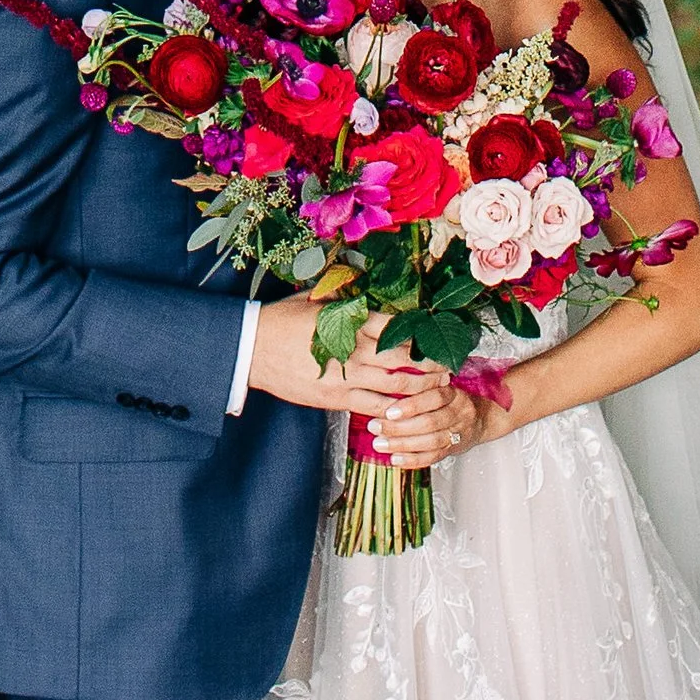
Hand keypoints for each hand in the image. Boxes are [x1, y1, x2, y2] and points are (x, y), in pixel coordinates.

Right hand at [246, 297, 449, 432]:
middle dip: (430, 365)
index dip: (419, 335)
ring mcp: (345, 377)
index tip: (435, 338)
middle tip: (447, 367)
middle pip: (403, 359)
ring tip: (437, 389)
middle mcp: (352, 350)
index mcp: (348, 320)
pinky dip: (393, 411)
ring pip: (395, 388)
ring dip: (420, 389)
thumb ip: (343, 297)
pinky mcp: (336, 399)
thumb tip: (367, 289)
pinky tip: (406, 411)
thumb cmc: (282, 319)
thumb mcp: (314, 299)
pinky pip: (373, 408)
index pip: (395, 328)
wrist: (252, 349)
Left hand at [362, 361, 508, 471]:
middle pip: (429, 423)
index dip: (412, 405)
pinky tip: (395, 459)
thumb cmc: (453, 398)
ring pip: (430, 442)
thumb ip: (422, 383)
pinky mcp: (453, 449)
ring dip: (402, 444)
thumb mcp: (443, 383)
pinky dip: (413, 460)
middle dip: (399, 427)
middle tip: (375, 427)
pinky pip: (433, 457)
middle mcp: (458, 413)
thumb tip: (387, 381)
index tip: (388, 410)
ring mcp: (457, 433)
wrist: (483, 418)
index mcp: (454, 393)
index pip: (434, 397)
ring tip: (380, 444)